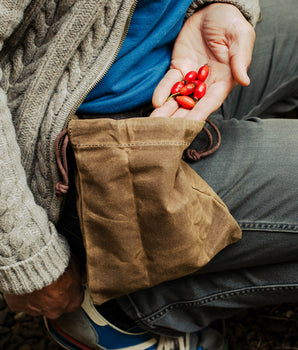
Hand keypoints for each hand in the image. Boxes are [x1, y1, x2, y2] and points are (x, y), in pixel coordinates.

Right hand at [3, 255, 83, 318]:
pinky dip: (23, 291)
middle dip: (55, 293)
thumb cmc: (55, 263)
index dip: (71, 289)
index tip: (68, 281)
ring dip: (39, 293)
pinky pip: (22, 300)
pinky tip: (26, 279)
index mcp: (72, 302)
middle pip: (57, 304)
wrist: (32, 262)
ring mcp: (36, 310)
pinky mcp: (18, 306)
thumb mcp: (75, 264)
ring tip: (38, 277)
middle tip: (52, 278)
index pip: (75, 299)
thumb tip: (80, 274)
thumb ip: (78, 273)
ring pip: (39, 304)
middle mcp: (55, 310)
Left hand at [150, 3, 254, 120]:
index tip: (188, 126)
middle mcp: (207, 84)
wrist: (212, 8)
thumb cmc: (231, 22)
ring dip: (167, 111)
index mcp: (224, 81)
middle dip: (178, 119)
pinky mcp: (179, 68)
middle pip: (191, 105)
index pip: (211, 102)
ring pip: (178, 98)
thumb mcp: (240, 37)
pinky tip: (156, 102)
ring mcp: (191, 77)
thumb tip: (244, 81)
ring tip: (155, 123)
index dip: (199, 114)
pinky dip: (163, 91)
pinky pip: (170, 81)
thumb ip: (240, 59)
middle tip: (165, 132)